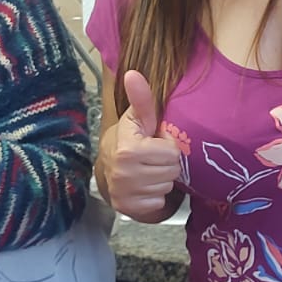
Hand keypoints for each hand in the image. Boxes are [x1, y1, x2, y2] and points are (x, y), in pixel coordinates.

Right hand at [103, 71, 180, 221]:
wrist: (109, 163)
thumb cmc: (130, 137)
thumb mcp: (138, 117)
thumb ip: (141, 98)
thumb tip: (133, 73)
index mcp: (128, 149)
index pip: (172, 153)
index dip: (167, 147)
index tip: (154, 143)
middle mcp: (124, 173)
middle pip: (172, 172)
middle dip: (166, 164)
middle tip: (153, 158)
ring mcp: (124, 193)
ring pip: (166, 187)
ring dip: (161, 179)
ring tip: (148, 170)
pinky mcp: (126, 208)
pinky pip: (158, 203)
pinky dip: (154, 195)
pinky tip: (144, 185)